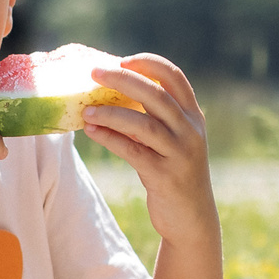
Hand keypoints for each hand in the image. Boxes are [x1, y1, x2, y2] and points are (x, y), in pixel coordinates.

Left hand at [80, 54, 216, 246]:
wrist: (191, 218)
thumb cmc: (174, 172)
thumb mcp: (172, 140)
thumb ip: (153, 118)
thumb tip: (111, 94)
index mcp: (193, 116)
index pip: (174, 77)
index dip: (149, 64)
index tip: (123, 60)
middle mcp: (190, 130)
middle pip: (156, 95)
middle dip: (123, 80)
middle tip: (94, 73)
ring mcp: (180, 153)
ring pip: (143, 123)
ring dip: (110, 113)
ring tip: (86, 110)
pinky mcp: (165, 176)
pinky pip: (132, 151)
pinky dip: (110, 138)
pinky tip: (92, 131)